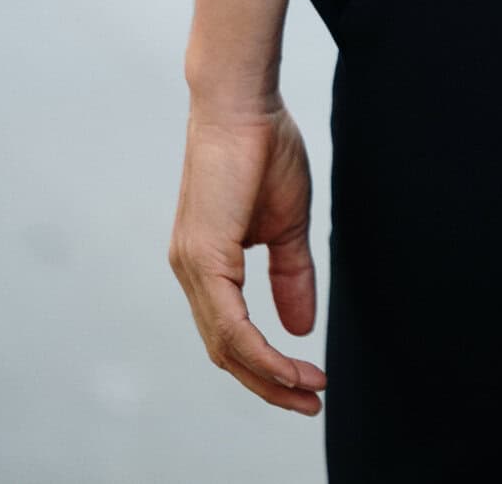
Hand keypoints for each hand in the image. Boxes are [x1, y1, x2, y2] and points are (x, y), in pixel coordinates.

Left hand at [169, 101, 327, 414]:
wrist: (243, 100)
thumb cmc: (263, 147)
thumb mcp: (287, 222)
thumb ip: (292, 274)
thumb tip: (301, 327)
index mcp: (207, 263)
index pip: (231, 335)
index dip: (268, 365)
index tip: (308, 382)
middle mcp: (191, 272)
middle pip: (225, 352)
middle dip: (269, 385)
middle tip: (310, 402)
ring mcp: (192, 266)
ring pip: (226, 345)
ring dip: (268, 376)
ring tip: (308, 388)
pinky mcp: (202, 257)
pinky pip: (230, 323)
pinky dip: (261, 351)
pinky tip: (289, 362)